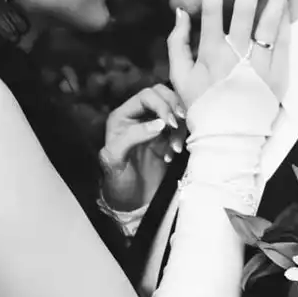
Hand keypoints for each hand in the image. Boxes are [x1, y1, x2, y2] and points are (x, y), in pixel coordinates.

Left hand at [99, 83, 186, 210]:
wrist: (131, 202)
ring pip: (174, 110)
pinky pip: (179, 129)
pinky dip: (181, 138)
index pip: (146, 96)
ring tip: (175, 149)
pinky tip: (173, 155)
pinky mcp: (166, 139)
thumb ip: (134, 136)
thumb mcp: (116, 158)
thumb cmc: (118, 180)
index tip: (170, 123)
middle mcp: (139, 117)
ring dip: (179, 126)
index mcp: (123, 116)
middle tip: (178, 123)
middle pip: (162, 94)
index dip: (161, 104)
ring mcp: (154, 127)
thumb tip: (160, 123)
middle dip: (174, 106)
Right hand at [167, 0, 290, 109]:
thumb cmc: (201, 107)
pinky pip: (283, 42)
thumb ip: (177, 43)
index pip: (211, 6)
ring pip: (269, 22)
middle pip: (244, 7)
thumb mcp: (179, 78)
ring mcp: (258, 64)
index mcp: (209, 52)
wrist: (228, 138)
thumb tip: (180, 13)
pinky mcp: (276, 75)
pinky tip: (288, 3)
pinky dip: (285, 21)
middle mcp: (235, 54)